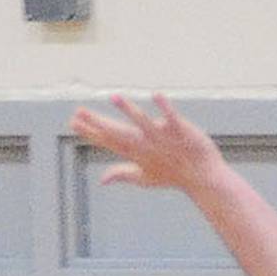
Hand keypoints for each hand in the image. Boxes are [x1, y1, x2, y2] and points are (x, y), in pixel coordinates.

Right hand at [69, 94, 225, 193]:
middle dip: (100, 123)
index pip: (110, 141)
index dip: (91, 132)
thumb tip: (101, 180)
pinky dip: (165, 108)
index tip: (73, 121)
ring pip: (144, 122)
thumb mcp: (145, 178)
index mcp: (136, 153)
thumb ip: (122, 175)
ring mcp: (163, 138)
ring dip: (129, 111)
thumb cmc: (173, 176)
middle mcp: (147, 145)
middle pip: (119, 133)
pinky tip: (156, 95)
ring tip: (114, 97)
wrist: (203, 178)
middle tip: (79, 112)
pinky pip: (172, 117)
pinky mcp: (180, 131)